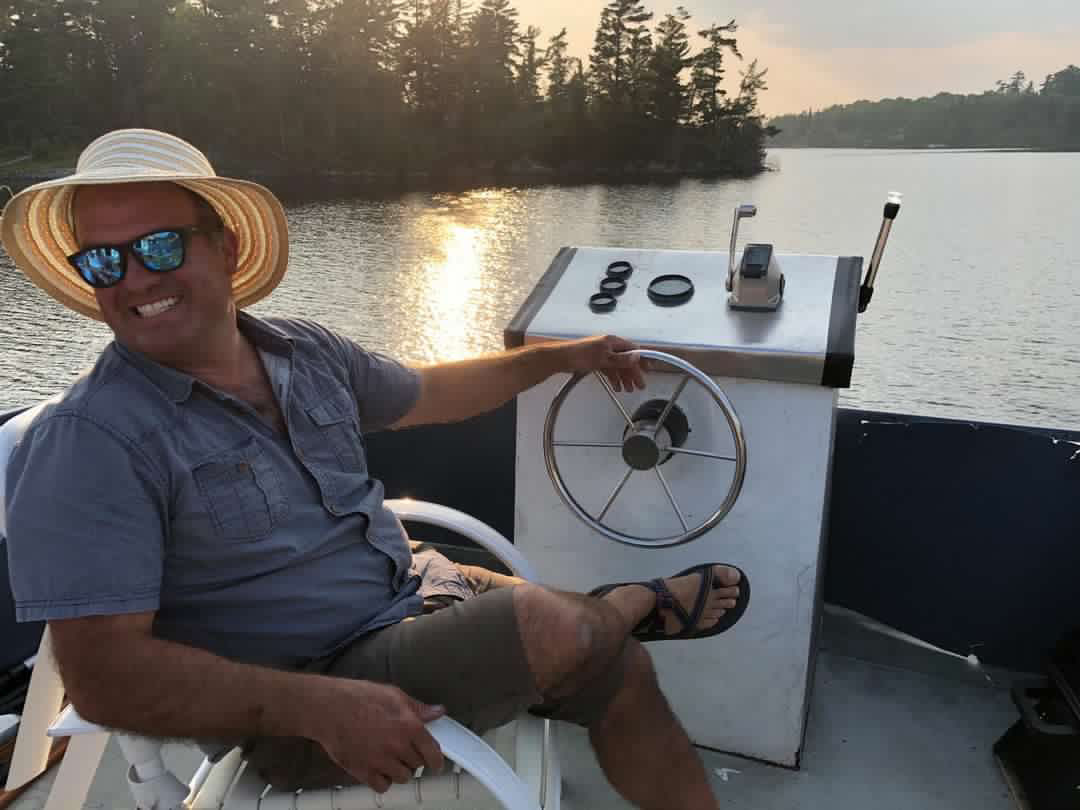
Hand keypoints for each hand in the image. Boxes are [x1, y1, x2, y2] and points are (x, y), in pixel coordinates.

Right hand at [314, 679, 445, 793]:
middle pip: (417, 764)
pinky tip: (379, 768)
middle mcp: (398, 747)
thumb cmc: (357, 698)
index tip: (436, 763)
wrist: (328, 709)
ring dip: (400, 770)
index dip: (437, 759)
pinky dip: (383, 780)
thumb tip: (436, 712)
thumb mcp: (393, 695)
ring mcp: (380, 761)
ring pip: (402, 777)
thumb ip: (417, 707)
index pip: (433, 752)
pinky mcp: (363, 772)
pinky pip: (382, 786)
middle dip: (414, 758)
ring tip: (391, 757)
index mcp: (409, 726)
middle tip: (406, 750)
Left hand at [563, 335, 645, 392]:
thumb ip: (620, 359)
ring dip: (624, 378)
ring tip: (628, 389)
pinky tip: (616, 386)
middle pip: (626, 360)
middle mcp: (608, 347)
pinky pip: (609, 370)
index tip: (648, 370)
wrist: (560, 358)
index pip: (632, 350)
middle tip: (639, 385)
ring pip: (618, 367)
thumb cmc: (578, 354)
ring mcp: (602, 354)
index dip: (641, 360)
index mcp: (612, 342)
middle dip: (633, 373)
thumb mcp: (603, 358)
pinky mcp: (595, 362)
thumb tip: (635, 358)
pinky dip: (613, 378)